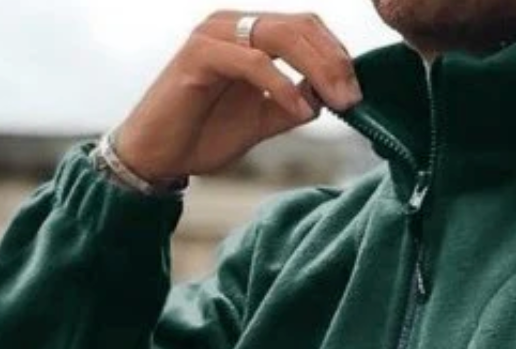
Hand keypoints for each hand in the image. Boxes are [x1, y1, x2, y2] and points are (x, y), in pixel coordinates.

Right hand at [112, 8, 363, 182]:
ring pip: (280, 35)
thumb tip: (327, 98)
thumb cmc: (204, 135)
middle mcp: (233, 26)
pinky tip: (300, 109)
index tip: (357, 93)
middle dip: (334, 62)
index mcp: (250, 36)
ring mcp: (214, 36)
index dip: (337, 56)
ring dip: (316, 68)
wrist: (158, 156)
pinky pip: (252, 61)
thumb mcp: (262, 121)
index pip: (306, 28)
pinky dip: (281, 84)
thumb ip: (292, 105)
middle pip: (299, 26)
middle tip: (354, 98)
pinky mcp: (198, 55)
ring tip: (338, 102)